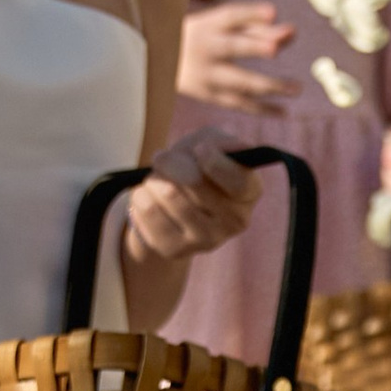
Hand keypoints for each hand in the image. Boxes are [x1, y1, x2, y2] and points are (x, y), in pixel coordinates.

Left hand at [121, 138, 259, 267]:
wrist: (172, 200)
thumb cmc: (196, 165)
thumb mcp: (212, 142)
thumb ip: (218, 140)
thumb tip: (211, 148)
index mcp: (250, 192)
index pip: (237, 181)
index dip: (214, 160)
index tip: (198, 149)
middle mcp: (236, 221)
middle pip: (194, 182)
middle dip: (172, 162)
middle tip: (163, 159)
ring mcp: (207, 240)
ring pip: (168, 196)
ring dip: (154, 179)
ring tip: (155, 179)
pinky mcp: (177, 250)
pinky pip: (147, 212)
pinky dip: (141, 196)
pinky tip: (148, 197)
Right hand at [175, 1, 292, 111]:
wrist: (160, 61)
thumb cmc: (203, 37)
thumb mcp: (221, 26)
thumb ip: (257, 26)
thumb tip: (293, 32)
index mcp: (208, 24)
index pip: (231, 16)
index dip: (251, 13)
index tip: (272, 12)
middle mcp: (206, 48)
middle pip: (232, 47)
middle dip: (253, 47)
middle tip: (275, 47)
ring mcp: (206, 74)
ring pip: (239, 81)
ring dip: (268, 85)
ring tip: (297, 88)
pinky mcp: (209, 94)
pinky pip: (237, 103)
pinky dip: (261, 109)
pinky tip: (285, 112)